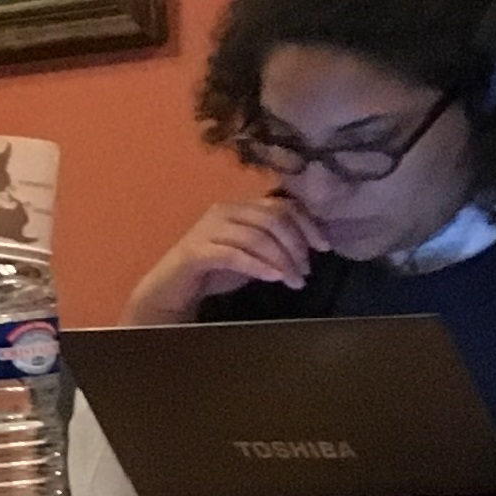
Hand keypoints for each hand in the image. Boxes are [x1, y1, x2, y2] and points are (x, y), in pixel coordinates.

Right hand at [124, 195, 324, 324]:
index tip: (324, 248)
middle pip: (271, 218)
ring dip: (281, 260)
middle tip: (306, 271)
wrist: (171, 290)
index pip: (281, 205)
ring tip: (295, 282)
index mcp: (238, 207)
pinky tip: (274, 278)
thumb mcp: (251, 253)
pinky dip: (258, 266)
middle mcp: (222, 211)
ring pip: (256, 237)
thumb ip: (273, 243)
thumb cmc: (213, 272)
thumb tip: (310, 244)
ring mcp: (207, 230)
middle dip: (296, 245)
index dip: (307, 224)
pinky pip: (234, 255)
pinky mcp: (196, 252)